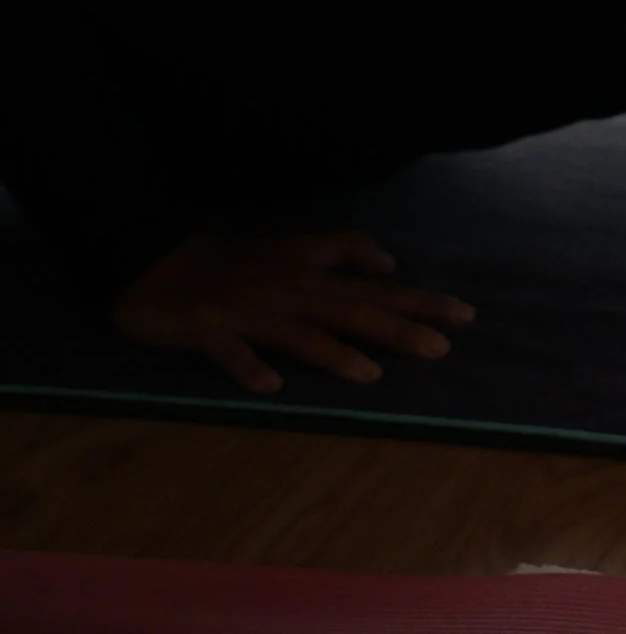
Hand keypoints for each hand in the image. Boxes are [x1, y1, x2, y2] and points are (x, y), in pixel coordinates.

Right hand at [112, 227, 473, 397]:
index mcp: (306, 271)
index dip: (417, 298)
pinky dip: (249, 366)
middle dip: (396, 327)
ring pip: (297, 332)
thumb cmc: (228, 259)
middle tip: (441, 347)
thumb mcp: (290, 248)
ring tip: (371, 375)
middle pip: (349, 308)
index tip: (464, 315)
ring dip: (335, 353)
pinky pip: (229, 351)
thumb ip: (340, 251)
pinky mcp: (206, 328)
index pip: (373, 285)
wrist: (153, 258)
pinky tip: (269, 386)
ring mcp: (246, 309)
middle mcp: (286, 288)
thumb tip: (390, 261)